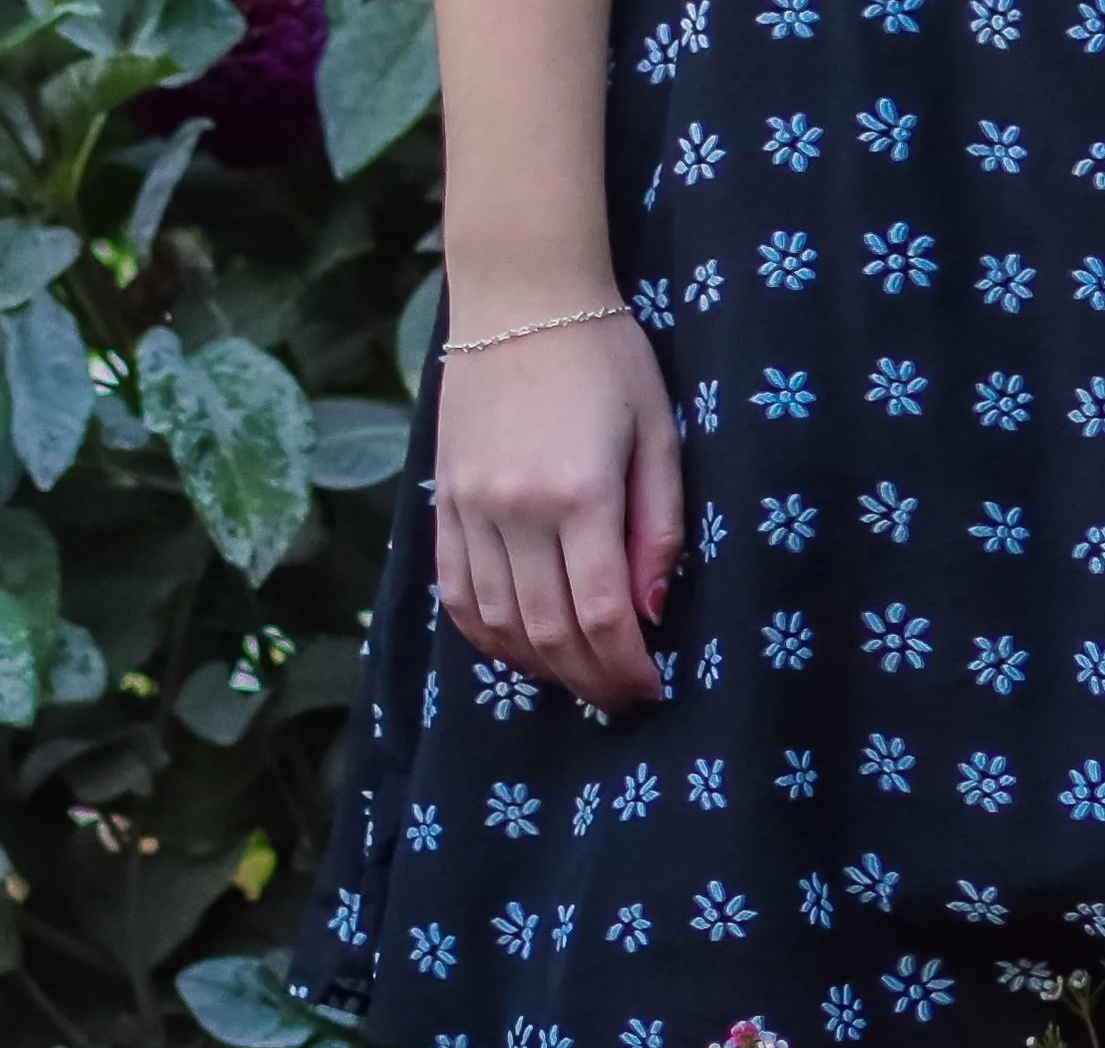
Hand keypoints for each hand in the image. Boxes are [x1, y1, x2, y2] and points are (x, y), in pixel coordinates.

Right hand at [432, 311, 682, 715]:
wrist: (520, 292)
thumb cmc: (606, 358)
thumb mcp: (658, 435)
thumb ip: (660, 527)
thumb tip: (652, 612)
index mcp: (580, 493)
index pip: (603, 614)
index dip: (627, 668)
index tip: (651, 688)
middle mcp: (517, 509)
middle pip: (550, 632)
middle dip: (591, 681)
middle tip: (621, 698)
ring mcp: (472, 507)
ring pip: (500, 625)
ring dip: (542, 668)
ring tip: (578, 677)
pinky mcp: (444, 501)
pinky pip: (456, 593)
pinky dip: (488, 637)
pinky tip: (521, 651)